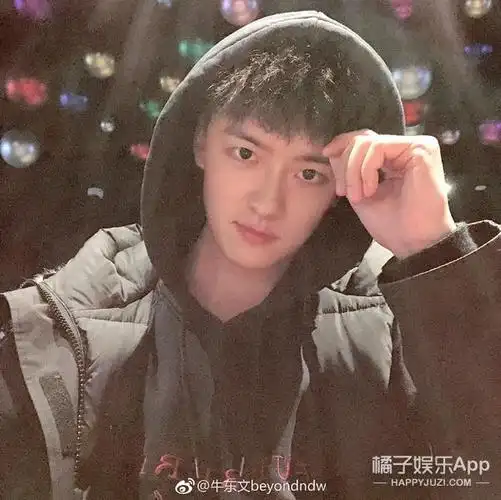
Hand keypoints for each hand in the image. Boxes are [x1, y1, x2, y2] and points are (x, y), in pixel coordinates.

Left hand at [323, 130, 456, 258]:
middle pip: (363, 139)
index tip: (326, 154)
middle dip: (346, 165)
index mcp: (393, 158)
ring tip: (358, 196)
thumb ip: (348, 171)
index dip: (343, 143)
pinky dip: (366, 170)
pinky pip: (379, 148)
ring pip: (368, 143)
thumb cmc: (391, 224)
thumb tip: (332, 150)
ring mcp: (416, 146)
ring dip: (353, 171)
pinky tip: (370, 191)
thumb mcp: (359, 193)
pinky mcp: (421, 149)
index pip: (365, 139)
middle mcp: (406, 148)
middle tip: (344, 192)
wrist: (414, 242)